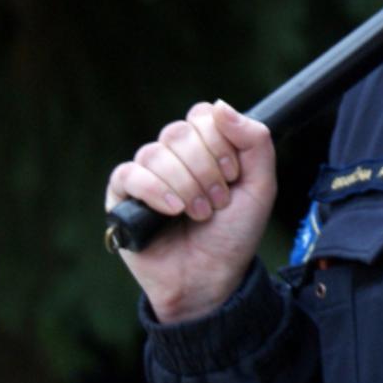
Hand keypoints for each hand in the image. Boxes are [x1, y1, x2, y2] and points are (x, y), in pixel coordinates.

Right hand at [106, 100, 276, 323]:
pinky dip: (155, 190)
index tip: (234, 175)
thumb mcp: (260, 185)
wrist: (211, 277)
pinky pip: (128, 174)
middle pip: (180, 132)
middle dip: (206, 169)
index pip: (203, 115)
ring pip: (156, 152)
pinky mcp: (122, 198)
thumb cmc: (234, 233)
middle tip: (218, 201)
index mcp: (205, 147)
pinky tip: (172, 210)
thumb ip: (254, 141)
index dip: (220, 142)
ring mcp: (147, 175)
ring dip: (185, 184)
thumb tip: (221, 105)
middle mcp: (174, 156)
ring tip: (199, 213)